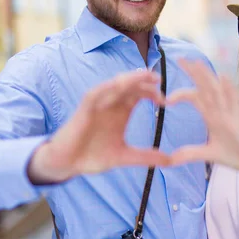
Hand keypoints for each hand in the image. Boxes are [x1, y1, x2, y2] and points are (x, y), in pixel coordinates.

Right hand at [27, 70, 169, 183]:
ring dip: (129, 79)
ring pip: (115, 85)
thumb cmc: (93, 155)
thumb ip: (145, 157)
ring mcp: (98, 104)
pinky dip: (106, 87)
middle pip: (130, 86)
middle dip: (144, 81)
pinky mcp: (84, 108)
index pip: (140, 95)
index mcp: (122, 112)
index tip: (166, 101)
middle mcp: (111, 104)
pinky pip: (95, 94)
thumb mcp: (124, 156)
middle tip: (158, 81)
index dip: (153, 94)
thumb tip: (170, 161)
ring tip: (144, 75)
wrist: (68, 163)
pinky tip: (118, 83)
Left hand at [167, 60, 238, 172]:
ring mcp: (230, 114)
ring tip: (198, 63)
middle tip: (180, 58)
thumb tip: (171, 160)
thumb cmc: (236, 154)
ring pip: (217, 90)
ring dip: (208, 76)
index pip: (195, 98)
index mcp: (212, 116)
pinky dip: (229, 89)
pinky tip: (223, 77)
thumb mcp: (209, 155)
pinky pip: (234, 102)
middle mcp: (220, 111)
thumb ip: (191, 153)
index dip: (181, 93)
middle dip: (193, 73)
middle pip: (205, 87)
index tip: (165, 98)